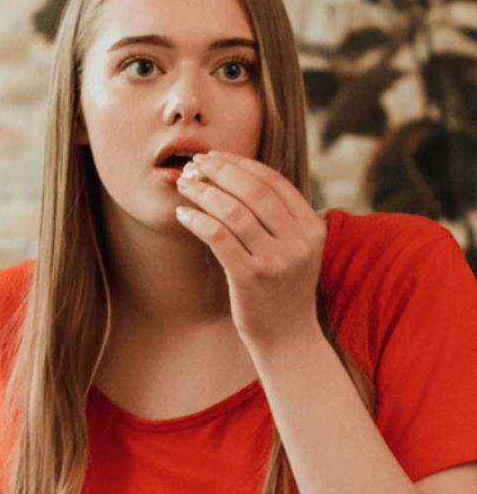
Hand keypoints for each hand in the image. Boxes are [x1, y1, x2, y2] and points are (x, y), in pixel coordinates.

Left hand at [175, 150, 326, 351]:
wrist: (288, 337)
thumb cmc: (283, 289)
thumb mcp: (296, 249)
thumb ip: (279, 217)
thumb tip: (237, 174)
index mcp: (311, 228)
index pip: (273, 181)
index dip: (240, 163)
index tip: (215, 156)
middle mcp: (297, 242)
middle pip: (252, 190)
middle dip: (219, 171)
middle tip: (194, 164)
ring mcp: (275, 261)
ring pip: (233, 211)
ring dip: (203, 192)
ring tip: (184, 185)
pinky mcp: (250, 279)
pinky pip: (218, 238)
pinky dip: (197, 221)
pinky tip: (182, 215)